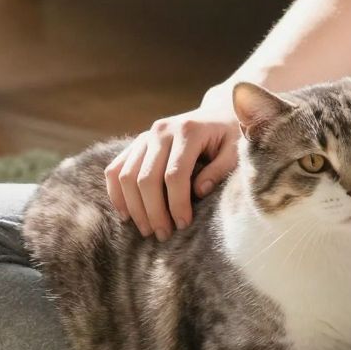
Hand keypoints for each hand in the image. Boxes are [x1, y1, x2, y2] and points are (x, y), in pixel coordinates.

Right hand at [104, 107, 239, 238]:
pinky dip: (116, 193)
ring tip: (148, 230)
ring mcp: (146, 136)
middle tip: (163, 234)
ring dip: (134, 208)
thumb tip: (198, 191)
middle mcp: (162, 131)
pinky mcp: (136, 143)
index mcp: (188, 131)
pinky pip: (115, 169)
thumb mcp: (235, 151)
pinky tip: (126, 215)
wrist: (216, 114)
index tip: (183, 224)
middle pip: (147, 178)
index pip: (175, 174)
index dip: (177, 203)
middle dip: (154, 212)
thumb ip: (220, 170)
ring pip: (127, 175)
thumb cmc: (229, 137)